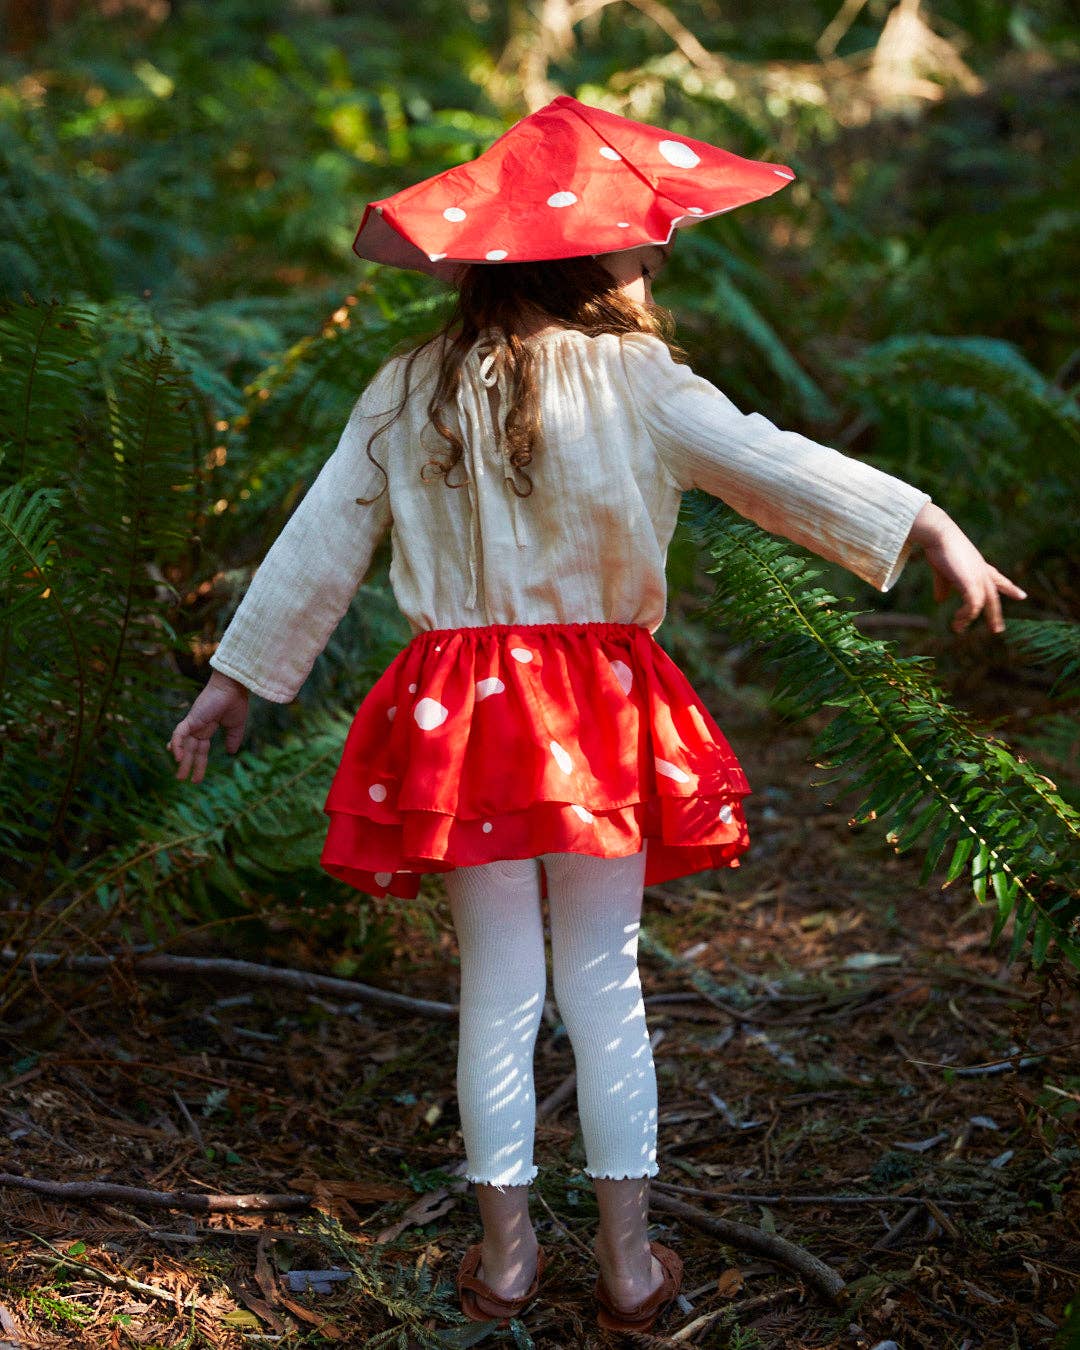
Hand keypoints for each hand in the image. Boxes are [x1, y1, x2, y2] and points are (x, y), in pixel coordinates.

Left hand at [167, 671, 249, 783]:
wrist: (234, 688)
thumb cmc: (236, 702)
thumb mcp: (236, 726)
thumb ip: (233, 739)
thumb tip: (231, 753)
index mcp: (207, 728)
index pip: (199, 748)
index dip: (197, 761)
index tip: (194, 775)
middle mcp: (198, 727)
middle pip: (190, 749)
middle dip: (187, 765)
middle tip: (182, 779)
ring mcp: (193, 723)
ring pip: (183, 744)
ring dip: (181, 760)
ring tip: (180, 776)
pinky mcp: (191, 719)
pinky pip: (179, 734)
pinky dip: (177, 745)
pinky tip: (178, 757)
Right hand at [908, 503, 1025, 634]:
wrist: (940, 536)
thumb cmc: (940, 549)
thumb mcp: (943, 571)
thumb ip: (943, 586)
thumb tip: (941, 600)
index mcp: (979, 568)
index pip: (999, 579)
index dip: (1010, 588)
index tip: (1022, 596)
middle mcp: (983, 573)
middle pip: (994, 596)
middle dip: (995, 614)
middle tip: (997, 629)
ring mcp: (979, 578)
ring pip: (984, 604)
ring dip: (969, 618)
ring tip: (958, 629)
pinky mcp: (972, 583)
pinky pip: (974, 605)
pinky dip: (966, 615)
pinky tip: (957, 620)